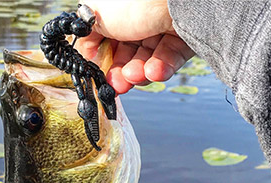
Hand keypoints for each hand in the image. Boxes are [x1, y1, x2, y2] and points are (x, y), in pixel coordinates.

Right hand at [76, 0, 194, 94]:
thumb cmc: (136, 0)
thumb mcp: (95, 17)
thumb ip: (86, 36)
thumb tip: (85, 52)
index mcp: (116, 7)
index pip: (104, 37)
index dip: (100, 57)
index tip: (96, 75)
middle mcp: (139, 14)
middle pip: (126, 50)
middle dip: (119, 72)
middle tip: (115, 85)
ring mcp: (162, 24)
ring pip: (147, 57)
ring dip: (138, 72)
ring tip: (135, 76)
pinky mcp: (185, 36)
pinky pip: (170, 57)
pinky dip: (161, 68)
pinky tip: (155, 72)